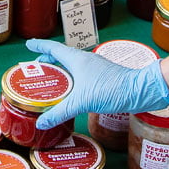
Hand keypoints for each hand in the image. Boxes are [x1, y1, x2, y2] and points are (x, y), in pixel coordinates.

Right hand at [24, 40, 168, 128]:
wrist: (139, 91)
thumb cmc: (111, 89)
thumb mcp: (82, 101)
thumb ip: (60, 112)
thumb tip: (41, 123)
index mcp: (77, 59)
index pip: (53, 49)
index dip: (40, 46)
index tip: (28, 44)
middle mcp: (85, 60)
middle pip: (61, 56)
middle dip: (48, 60)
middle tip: (36, 68)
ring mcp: (95, 68)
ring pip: (72, 66)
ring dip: (60, 70)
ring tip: (51, 81)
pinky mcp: (103, 77)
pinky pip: (81, 74)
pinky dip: (72, 79)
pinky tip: (72, 92)